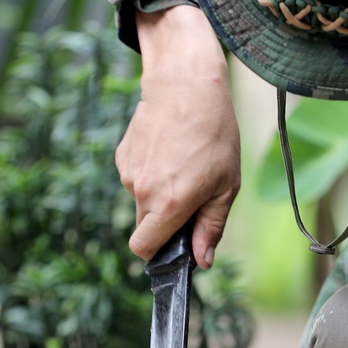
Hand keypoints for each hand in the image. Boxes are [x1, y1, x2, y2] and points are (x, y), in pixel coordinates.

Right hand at [116, 5, 240, 267]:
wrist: (186, 85)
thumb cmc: (214, 135)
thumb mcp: (225, 185)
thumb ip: (211, 227)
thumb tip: (202, 261)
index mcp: (169, 204)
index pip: (143, 248)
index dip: (157, 252)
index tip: (174, 244)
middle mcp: (142, 191)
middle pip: (144, 227)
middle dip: (163, 222)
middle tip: (190, 196)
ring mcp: (129, 172)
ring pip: (141, 201)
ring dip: (159, 195)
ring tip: (183, 165)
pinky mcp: (122, 156)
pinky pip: (136, 178)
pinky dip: (151, 173)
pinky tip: (168, 151)